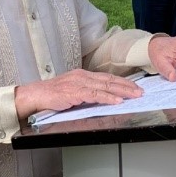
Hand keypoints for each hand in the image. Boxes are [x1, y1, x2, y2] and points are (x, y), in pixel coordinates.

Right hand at [14, 69, 141, 119]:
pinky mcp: (75, 92)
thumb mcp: (72, 92)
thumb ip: (86, 93)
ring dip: (122, 91)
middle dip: (127, 86)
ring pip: (106, 86)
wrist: (35, 95)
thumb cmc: (51, 96)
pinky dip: (108, 98)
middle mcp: (82, 76)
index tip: (134, 87)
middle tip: (140, 91)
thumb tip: (101, 99)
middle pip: (110, 80)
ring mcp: (79, 83)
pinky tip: (117, 101)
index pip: (106, 77)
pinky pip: (95, 95)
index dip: (122, 82)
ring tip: (134, 96)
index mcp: (82, 75)